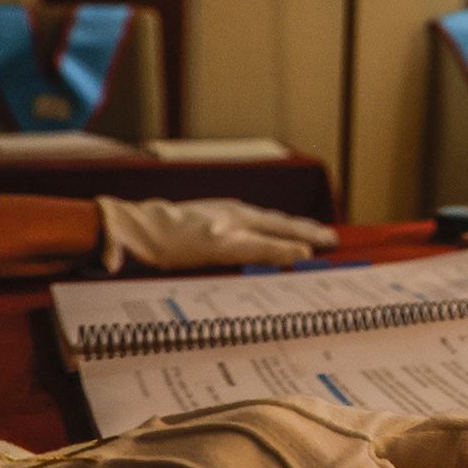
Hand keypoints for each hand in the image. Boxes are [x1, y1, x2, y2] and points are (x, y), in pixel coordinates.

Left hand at [97, 196, 339, 271]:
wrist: (137, 229)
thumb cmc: (174, 242)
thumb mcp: (222, 250)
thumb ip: (262, 251)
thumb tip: (299, 253)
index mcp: (242, 219)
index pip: (283, 229)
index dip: (306, 238)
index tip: (330, 243)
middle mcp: (235, 214)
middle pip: (277, 222)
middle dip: (304, 230)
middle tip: (329, 238)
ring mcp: (221, 215)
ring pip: (263, 221)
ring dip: (287, 228)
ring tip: (303, 233)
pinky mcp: (209, 219)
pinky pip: (248, 224)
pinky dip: (266, 229)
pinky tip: (260, 234)